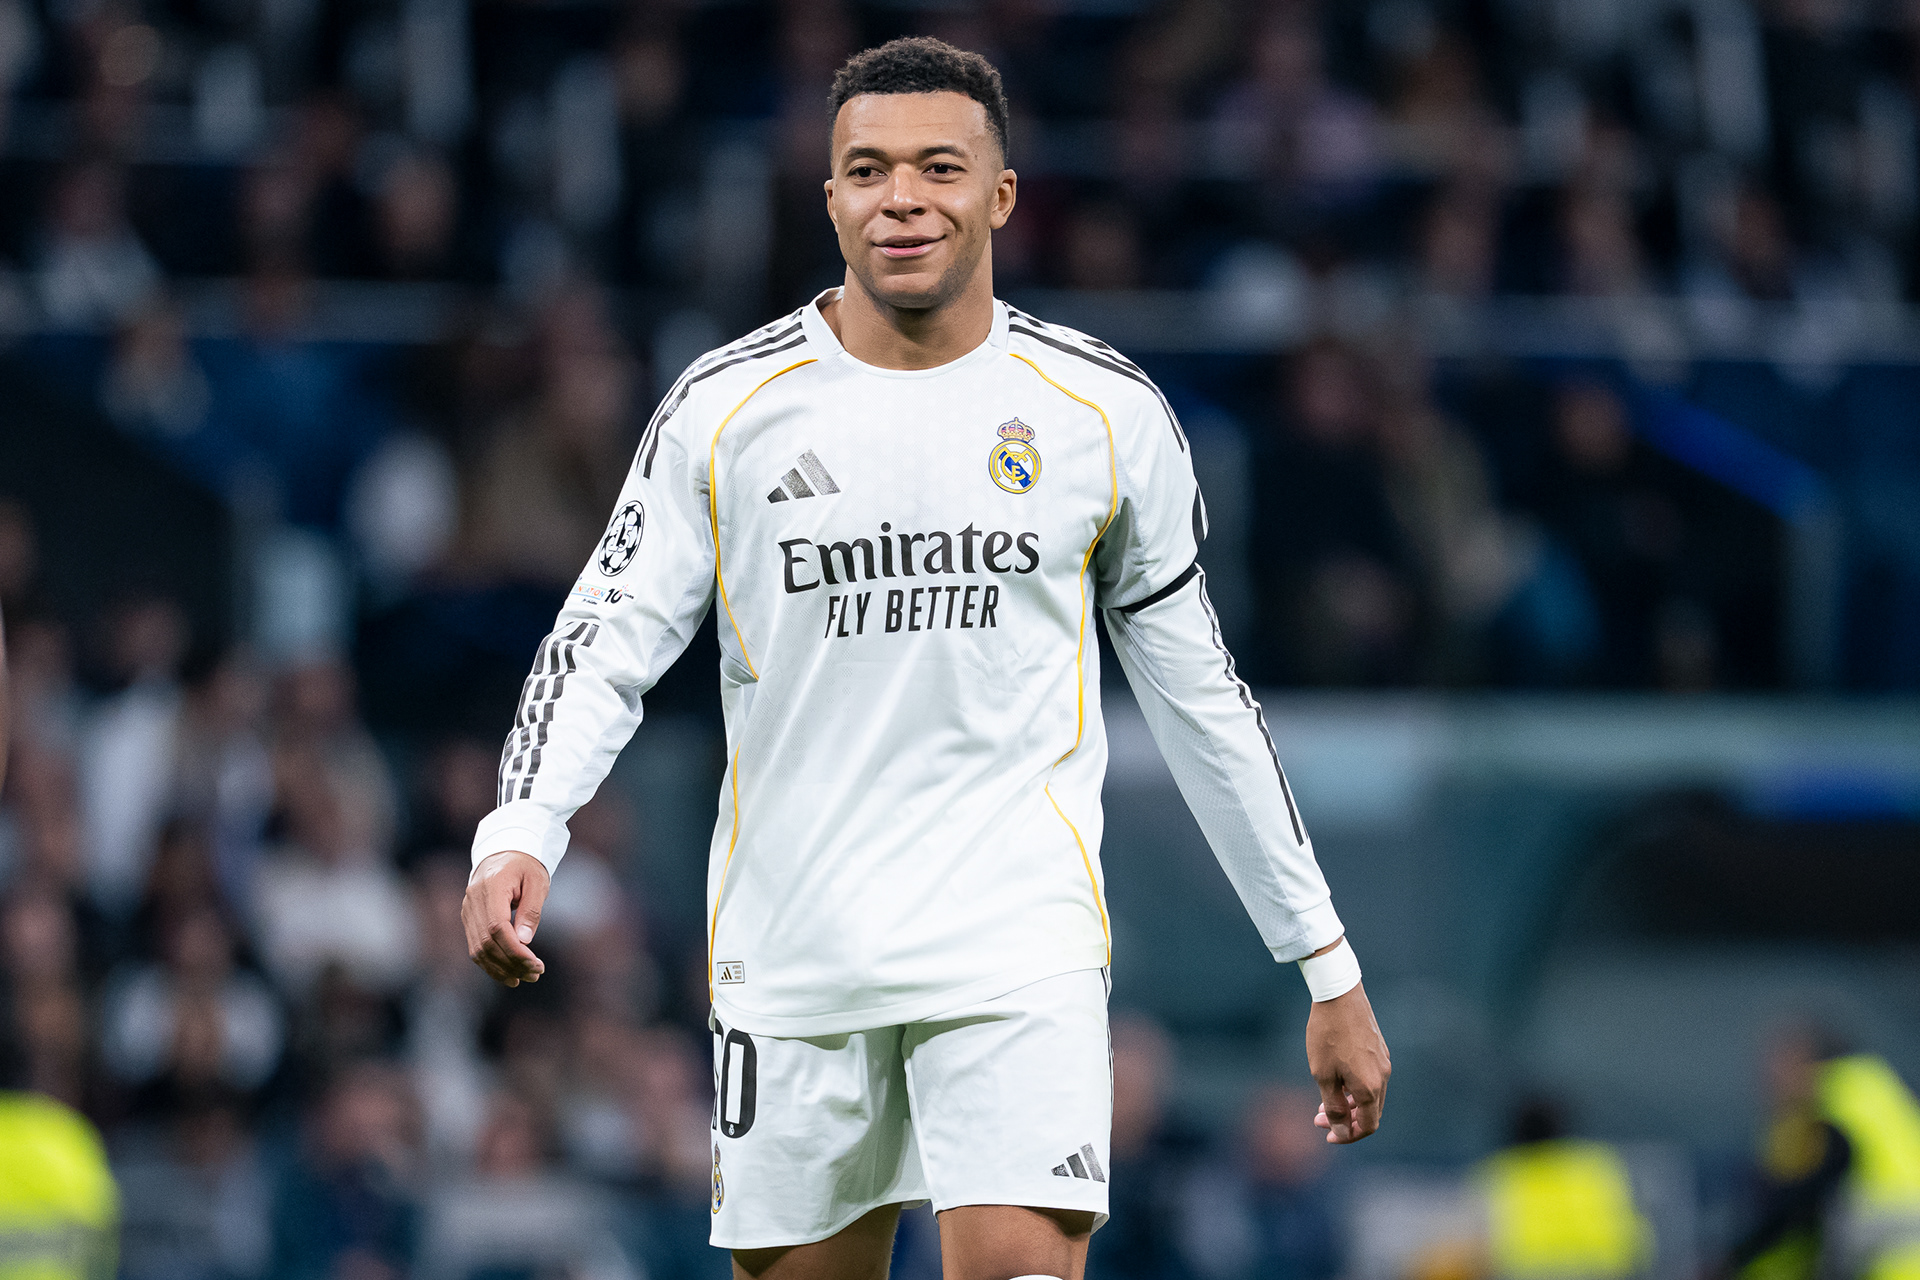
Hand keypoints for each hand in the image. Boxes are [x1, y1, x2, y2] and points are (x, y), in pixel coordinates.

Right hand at [462, 851, 550, 986]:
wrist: (504, 851)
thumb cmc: (526, 865)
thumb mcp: (537, 881)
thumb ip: (531, 910)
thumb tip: (525, 942)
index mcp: (491, 887)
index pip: (497, 927)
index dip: (515, 950)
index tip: (535, 963)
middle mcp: (473, 900)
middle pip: (486, 942)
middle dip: (511, 963)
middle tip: (536, 973)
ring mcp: (467, 910)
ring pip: (477, 949)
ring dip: (500, 968)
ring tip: (525, 977)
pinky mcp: (468, 918)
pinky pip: (475, 947)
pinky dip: (490, 963)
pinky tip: (509, 974)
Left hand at [1306, 980, 1389, 1142]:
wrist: (1339, 994)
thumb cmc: (1327, 1035)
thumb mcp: (1323, 1075)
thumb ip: (1334, 1107)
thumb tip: (1342, 1132)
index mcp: (1370, 1088)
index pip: (1367, 1126)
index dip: (1347, 1136)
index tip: (1327, 1135)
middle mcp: (1382, 1077)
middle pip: (1370, 1112)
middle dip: (1345, 1121)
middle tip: (1318, 1119)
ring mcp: (1383, 1062)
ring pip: (1370, 1095)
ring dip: (1349, 1104)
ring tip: (1323, 1102)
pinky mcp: (1379, 1049)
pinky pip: (1370, 1078)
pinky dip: (1354, 1087)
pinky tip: (1336, 1080)